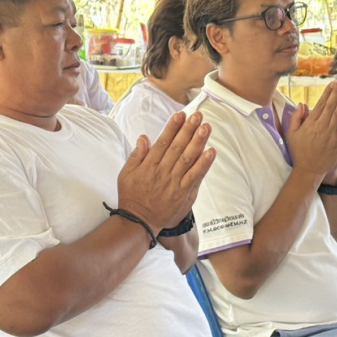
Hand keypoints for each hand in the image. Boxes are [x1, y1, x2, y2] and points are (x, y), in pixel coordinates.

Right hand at [115, 111, 215, 232]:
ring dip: (198, 142)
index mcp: (148, 166)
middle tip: (198, 116)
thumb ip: (135, 155)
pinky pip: (195, 176)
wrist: (139, 222)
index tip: (180, 115)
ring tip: (206, 128)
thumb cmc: (132, 197)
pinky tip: (211, 151)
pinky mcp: (183, 194)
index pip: (162, 142)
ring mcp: (174, 183)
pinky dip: (203, 164)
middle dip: (188, 130)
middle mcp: (162, 172)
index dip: (172, 128)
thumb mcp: (125, 174)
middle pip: (177, 147)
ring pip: (188, 159)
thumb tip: (144, 137)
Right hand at [286, 79, 336, 182]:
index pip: (321, 104)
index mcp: (310, 124)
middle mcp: (321, 127)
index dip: (328, 93)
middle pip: (331, 106)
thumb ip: (296, 118)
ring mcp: (331, 135)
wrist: (309, 170)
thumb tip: (302, 104)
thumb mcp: (291, 134)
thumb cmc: (300, 151)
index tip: (334, 83)